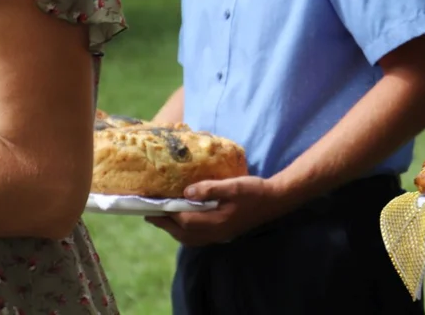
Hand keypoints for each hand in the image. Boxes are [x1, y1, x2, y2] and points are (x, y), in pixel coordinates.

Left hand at [145, 176, 292, 246]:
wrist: (275, 200)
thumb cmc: (255, 190)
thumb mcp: (233, 186)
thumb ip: (210, 189)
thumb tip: (187, 192)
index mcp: (216, 222)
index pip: (184, 221)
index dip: (167, 214)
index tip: (151, 207)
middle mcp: (215, 233)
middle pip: (183, 233)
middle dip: (165, 224)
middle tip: (150, 215)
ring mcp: (220, 235)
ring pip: (190, 238)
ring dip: (174, 230)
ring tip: (163, 219)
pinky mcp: (223, 233)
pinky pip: (198, 238)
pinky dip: (186, 232)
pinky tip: (185, 223)